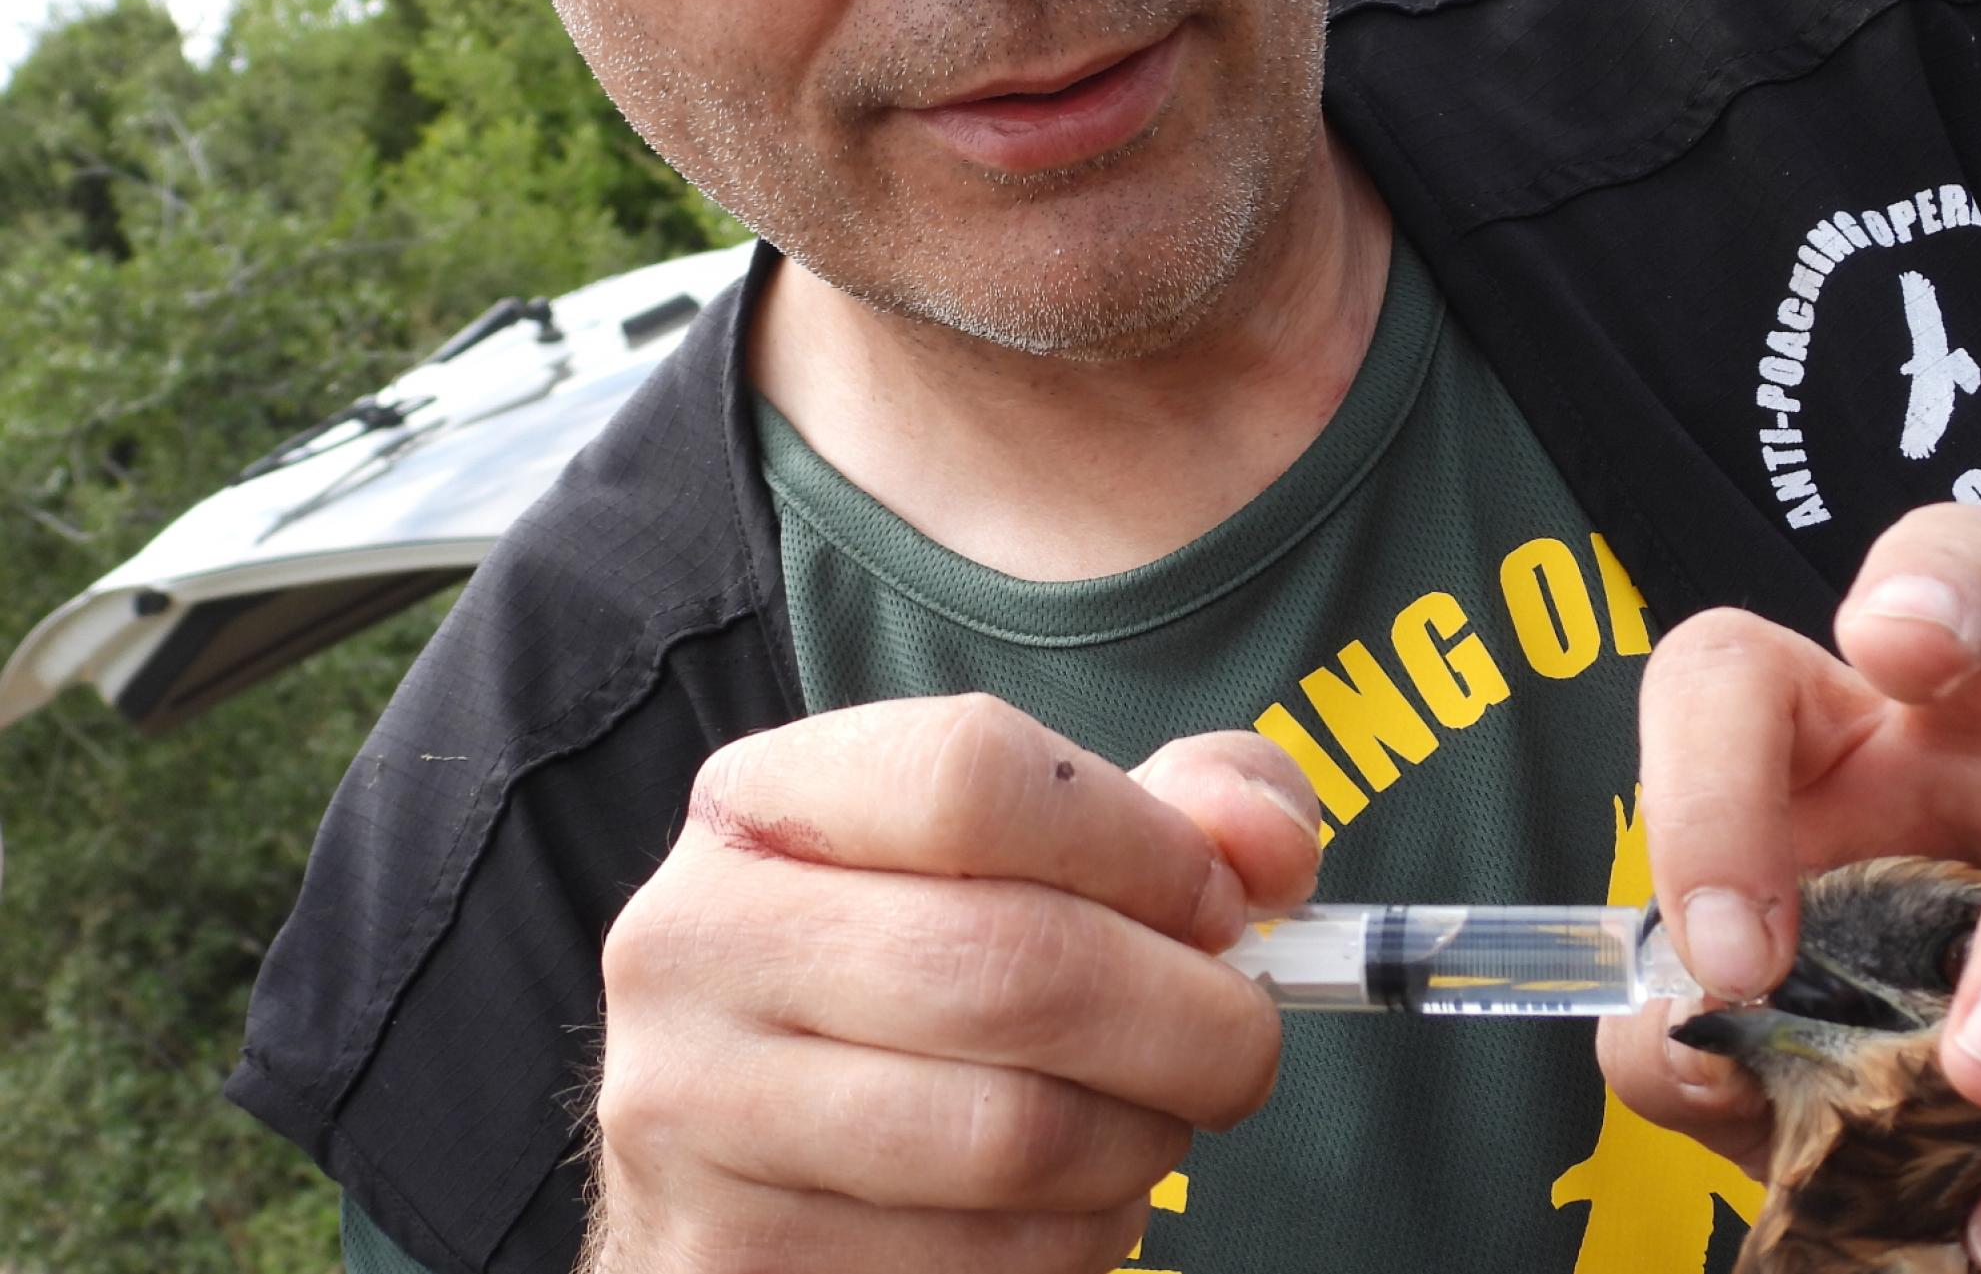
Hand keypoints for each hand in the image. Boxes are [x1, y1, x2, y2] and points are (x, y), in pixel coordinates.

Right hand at [586, 696, 1321, 1273]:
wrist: (759, 1143)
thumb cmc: (931, 960)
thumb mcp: (1037, 846)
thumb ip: (1185, 804)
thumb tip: (1269, 849)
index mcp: (759, 801)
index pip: (970, 775)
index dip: (1141, 841)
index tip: (1219, 901)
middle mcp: (693, 943)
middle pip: (1012, 967)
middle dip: (1188, 1016)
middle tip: (1243, 1037)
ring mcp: (692, 1114)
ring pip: (1010, 1136)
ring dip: (1143, 1139)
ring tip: (1152, 1114)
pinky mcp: (730, 1260)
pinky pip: (979, 1266)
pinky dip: (1079, 1240)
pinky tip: (1070, 1198)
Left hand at [1596, 504, 1980, 1270]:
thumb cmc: (1907, 1048)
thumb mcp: (1778, 1052)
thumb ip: (1695, 1051)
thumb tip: (1683, 1049)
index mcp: (1838, 742)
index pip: (1741, 673)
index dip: (1709, 779)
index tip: (1723, 955)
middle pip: (1978, 562)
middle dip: (1941, 587)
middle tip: (1902, 655)